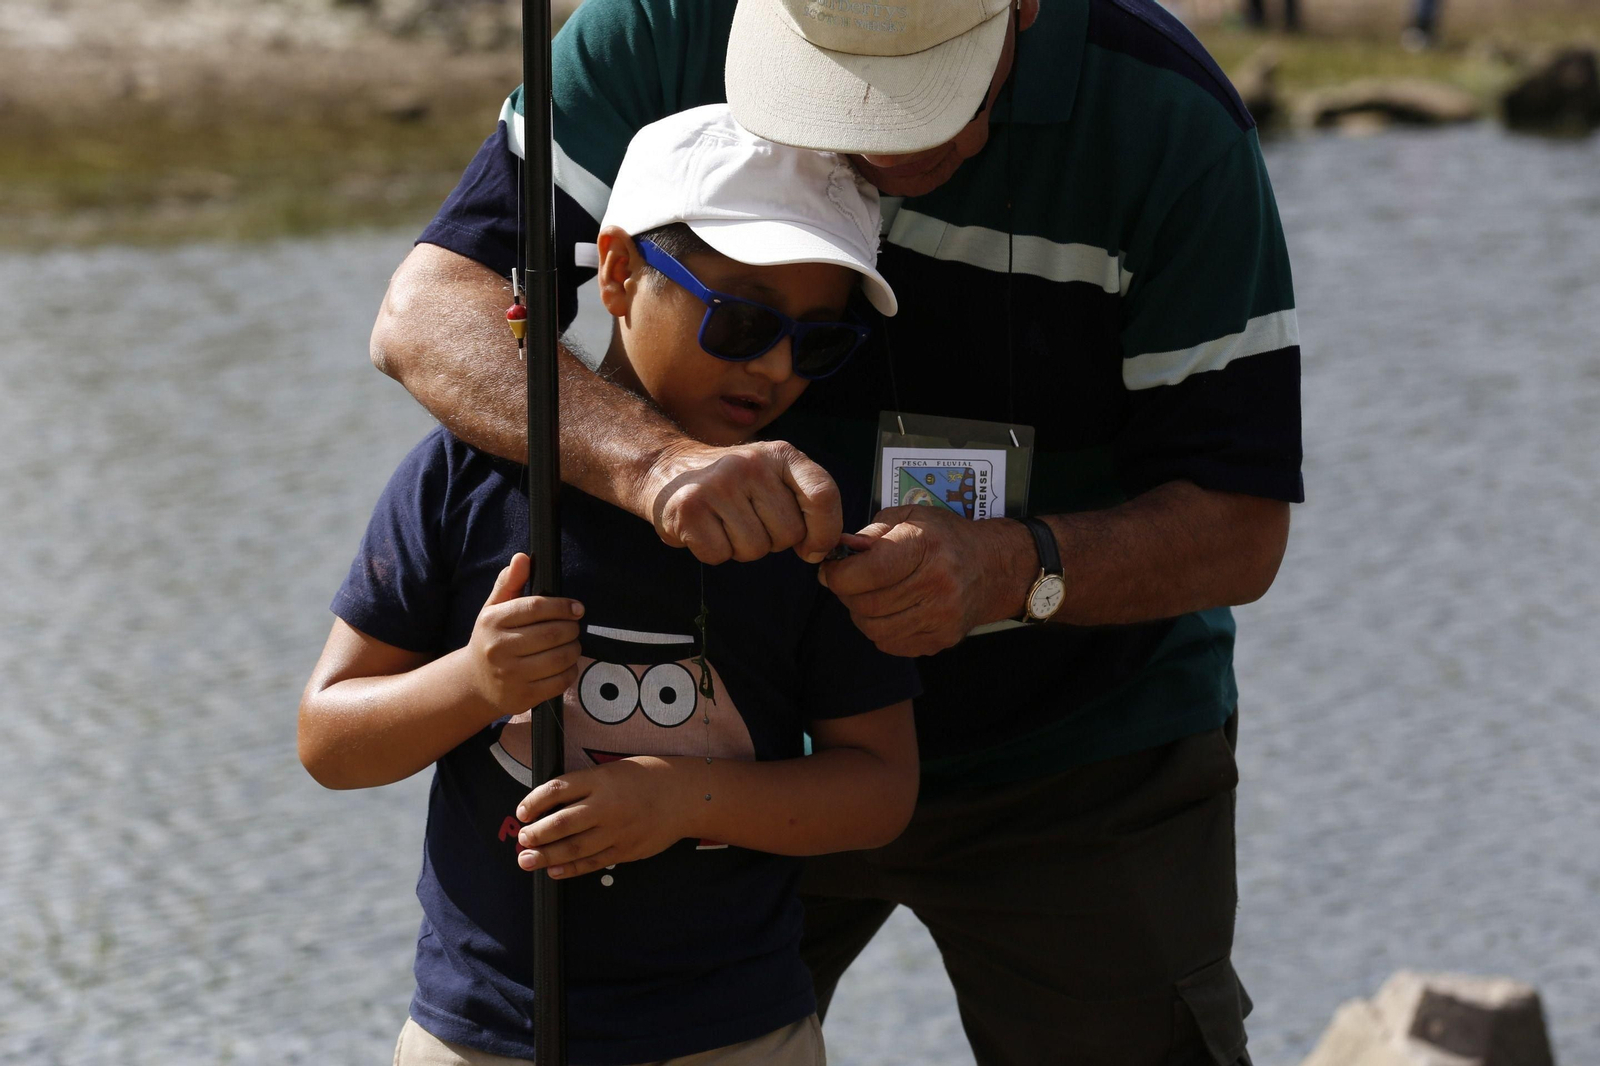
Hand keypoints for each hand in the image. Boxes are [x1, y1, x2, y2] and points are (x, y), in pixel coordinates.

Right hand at [465, 553, 583, 718]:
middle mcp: (499, 648)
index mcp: (493, 621)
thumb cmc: (490, 639)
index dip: (562, 606)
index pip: (536, 607)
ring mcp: (510, 675)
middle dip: (571, 628)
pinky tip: (565, 664)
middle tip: (573, 627)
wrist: (474, 682)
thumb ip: (509, 583)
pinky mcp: (522, 697)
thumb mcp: (493, 609)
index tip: (576, 608)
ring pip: (560, 658)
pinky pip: (559, 682)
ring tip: (571, 644)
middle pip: (553, 633)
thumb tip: (522, 558)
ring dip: (574, 649)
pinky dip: (570, 671)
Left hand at [514, 757, 688, 877]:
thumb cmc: (646, 778)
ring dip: (547, 855)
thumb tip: (549, 805)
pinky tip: (555, 870)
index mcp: (601, 779)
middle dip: (537, 833)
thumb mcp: (613, 770)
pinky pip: (594, 862)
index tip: (522, 811)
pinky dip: (572, 868)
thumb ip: (585, 786)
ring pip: (575, 846)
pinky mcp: (626, 850)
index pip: (558, 789)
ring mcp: (617, 830)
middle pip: (563, 821)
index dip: (534, 801)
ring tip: (527, 859)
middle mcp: (607, 805)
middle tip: (521, 840)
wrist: (684, 796)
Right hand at [639, 440, 842, 564]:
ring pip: (755, 549)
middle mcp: (751, 464)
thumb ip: (805, 504)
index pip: (823, 494)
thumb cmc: (732, 483)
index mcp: (780, 454)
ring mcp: (718, 485)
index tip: (813, 548)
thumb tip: (823, 550)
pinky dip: (712, 551)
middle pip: (789, 533)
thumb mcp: (773, 475)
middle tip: (748, 519)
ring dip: (741, 547)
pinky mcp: (688, 509)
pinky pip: (719, 555)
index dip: (825, 530)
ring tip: (724, 522)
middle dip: (772, 540)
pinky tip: (704, 528)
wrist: (667, 468)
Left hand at [819, 508, 1032, 656]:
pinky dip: (880, 631)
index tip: (833, 569)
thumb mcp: (911, 518)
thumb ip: (872, 533)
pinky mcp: (942, 639)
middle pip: (868, 604)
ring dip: (861, 614)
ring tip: (868, 596)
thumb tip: (840, 551)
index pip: (869, 571)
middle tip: (848, 582)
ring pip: (875, 629)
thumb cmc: (946, 538)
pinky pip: (891, 644)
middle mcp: (938, 583)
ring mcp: (942, 616)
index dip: (840, 574)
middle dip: (847, 594)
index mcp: (926, 546)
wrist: (995, 567)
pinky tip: (889, 611)